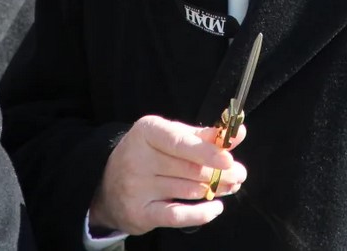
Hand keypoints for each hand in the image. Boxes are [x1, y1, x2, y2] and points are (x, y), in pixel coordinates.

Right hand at [89, 115, 247, 234]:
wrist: (107, 184)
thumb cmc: (148, 155)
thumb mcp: (170, 137)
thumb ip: (203, 136)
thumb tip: (237, 132)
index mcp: (147, 132)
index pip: (179, 142)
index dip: (206, 151)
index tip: (229, 158)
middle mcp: (138, 158)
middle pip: (188, 168)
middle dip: (220, 173)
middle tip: (240, 174)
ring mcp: (136, 187)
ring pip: (186, 190)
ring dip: (215, 190)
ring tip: (232, 186)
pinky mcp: (139, 213)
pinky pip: (175, 215)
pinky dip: (199, 214)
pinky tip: (215, 208)